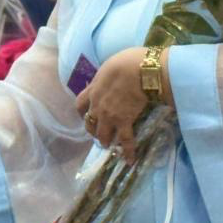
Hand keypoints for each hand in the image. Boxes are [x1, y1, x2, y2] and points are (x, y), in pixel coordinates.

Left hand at [75, 47, 164, 162]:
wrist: (141, 70)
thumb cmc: (127, 62)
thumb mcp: (110, 65)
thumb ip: (107, 76)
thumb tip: (111, 76)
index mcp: (93, 89)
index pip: (80, 104)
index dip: (82, 112)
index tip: (86, 115)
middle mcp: (98, 105)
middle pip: (89, 123)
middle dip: (93, 129)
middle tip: (99, 132)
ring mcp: (110, 116)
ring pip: (102, 135)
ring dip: (105, 141)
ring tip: (110, 145)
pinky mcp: (124, 122)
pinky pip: (125, 140)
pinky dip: (128, 151)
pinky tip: (130, 160)